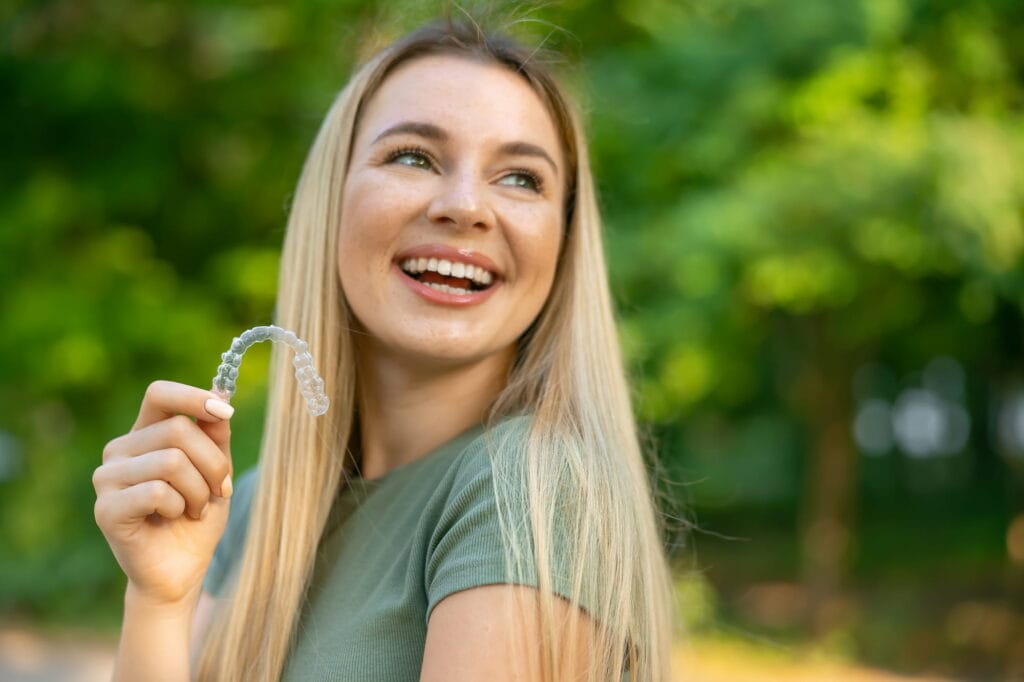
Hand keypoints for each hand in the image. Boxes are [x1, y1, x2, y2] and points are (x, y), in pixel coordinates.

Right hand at [93, 380, 235, 607]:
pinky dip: (179, 506)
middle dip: (213, 463)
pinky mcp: (105, 509)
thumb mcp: (216, 469)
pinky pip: (157, 491)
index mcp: (144, 434)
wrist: (182, 570)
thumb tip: (220, 393)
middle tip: (218, 490)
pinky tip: (173, 519)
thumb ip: (215, 434)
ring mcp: (106, 479)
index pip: (159, 394)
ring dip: (199, 490)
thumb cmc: (197, 516)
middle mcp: (119, 450)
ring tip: (194, 508)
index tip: (225, 412)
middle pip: (179, 430)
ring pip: (172, 461)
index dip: (194, 398)